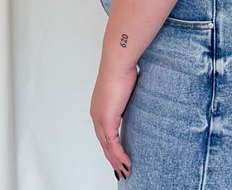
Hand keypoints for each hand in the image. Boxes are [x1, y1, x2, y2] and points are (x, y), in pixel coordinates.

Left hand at [90, 61, 136, 179]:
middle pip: (104, 144)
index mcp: (99, 107)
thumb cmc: (122, 68)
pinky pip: (112, 145)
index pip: (104, 133)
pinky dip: (119, 156)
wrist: (118, 61)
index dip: (111, 146)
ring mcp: (100, 118)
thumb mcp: (125, 86)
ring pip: (107, 148)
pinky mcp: (106, 120)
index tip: (119, 156)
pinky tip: (126, 163)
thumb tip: (135, 97)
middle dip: (113, 159)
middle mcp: (96, 115)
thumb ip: (127, 96)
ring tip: (125, 171)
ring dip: (116, 162)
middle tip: (121, 170)